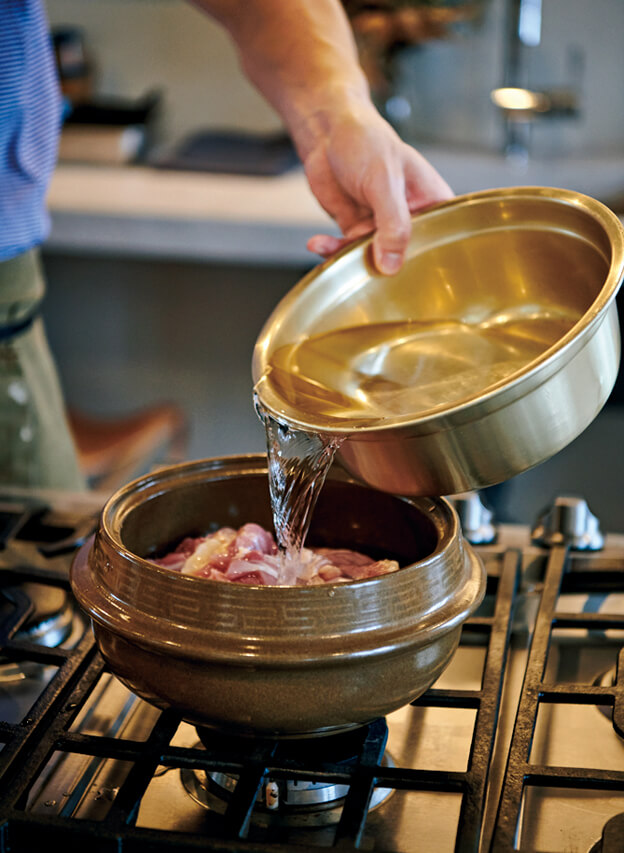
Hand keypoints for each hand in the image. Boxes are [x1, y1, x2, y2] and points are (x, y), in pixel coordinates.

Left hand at [303, 103, 452, 274]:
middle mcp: (411, 219)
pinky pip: (348, 250)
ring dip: (351, 258)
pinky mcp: (358, 230)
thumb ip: (392, 223)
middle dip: (383, 267)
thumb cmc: (366, 141)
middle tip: (365, 270)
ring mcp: (383, 227)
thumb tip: (391, 265)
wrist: (328, 132)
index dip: (424, 262)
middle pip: (406, 257)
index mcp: (432, 204)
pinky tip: (317, 243)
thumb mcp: (384, 180)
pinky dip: (332, 250)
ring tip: (331, 249)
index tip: (404, 274)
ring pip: (374, 258)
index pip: (438, 242)